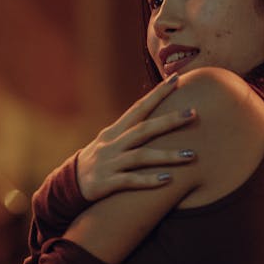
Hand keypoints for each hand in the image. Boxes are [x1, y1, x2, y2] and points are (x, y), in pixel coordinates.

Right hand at [76, 75, 196, 201]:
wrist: (69, 184)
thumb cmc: (100, 160)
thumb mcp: (111, 141)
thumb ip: (132, 130)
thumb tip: (159, 114)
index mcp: (115, 130)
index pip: (139, 107)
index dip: (157, 93)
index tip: (176, 79)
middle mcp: (113, 143)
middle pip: (144, 129)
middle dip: (169, 121)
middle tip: (193, 113)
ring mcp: (110, 163)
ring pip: (141, 156)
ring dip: (167, 155)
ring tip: (191, 155)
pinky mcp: (106, 183)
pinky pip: (130, 181)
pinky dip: (149, 180)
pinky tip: (168, 180)